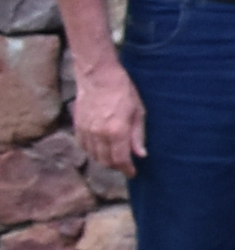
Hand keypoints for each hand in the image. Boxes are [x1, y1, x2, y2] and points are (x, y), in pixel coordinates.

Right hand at [68, 57, 142, 172]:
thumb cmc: (123, 91)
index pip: (120, 160)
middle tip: (125, 165)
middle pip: (105, 160)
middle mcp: (98, 134)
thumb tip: (141, 154)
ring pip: (93, 155)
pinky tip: (101, 148)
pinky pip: (83, 146)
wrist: (98, 76)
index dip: (127, 169)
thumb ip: (138, 135)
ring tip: (115, 157)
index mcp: (116, 131)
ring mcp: (85, 130)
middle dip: (116, 166)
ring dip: (104, 159)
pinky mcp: (77, 126)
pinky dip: (92, 151)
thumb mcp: (138, 112)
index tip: (132, 173)